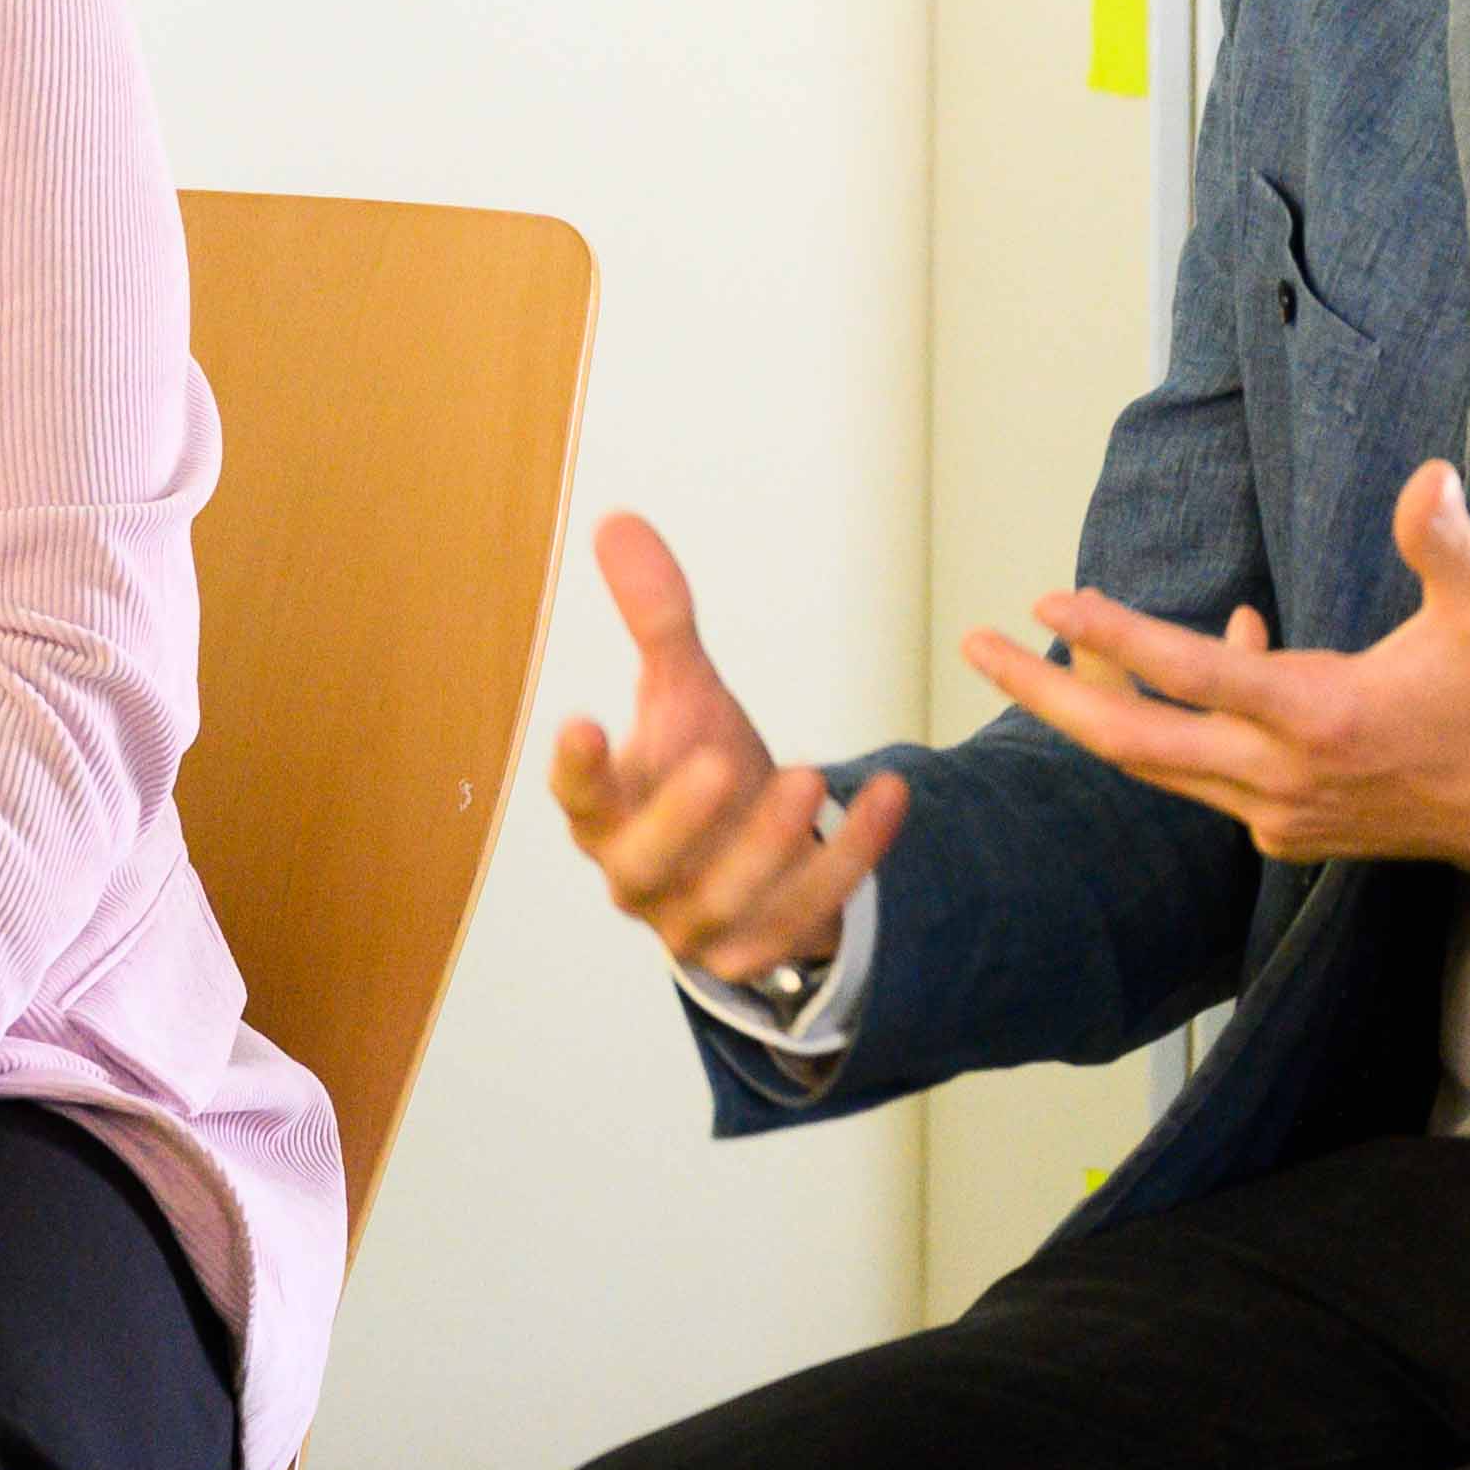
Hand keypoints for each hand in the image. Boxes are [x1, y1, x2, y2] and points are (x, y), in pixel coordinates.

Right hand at [548, 512, 908, 989]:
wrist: (755, 857)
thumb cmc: (698, 766)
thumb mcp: (681, 693)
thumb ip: (656, 618)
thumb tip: (619, 522)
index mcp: (606, 814)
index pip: (577, 797)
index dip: (577, 766)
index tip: (584, 721)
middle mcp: (641, 876)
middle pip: (644, 862)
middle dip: (680, 818)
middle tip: (721, 760)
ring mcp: (701, 921)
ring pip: (727, 899)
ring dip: (770, 843)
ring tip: (810, 776)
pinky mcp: (764, 946)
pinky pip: (809, 907)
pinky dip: (852, 853)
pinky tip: (892, 793)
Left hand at [963, 457, 1469, 891]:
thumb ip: (1444, 542)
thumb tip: (1425, 474)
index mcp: (1321, 719)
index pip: (1191, 675)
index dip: (1114, 635)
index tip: (1049, 599)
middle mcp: (1283, 777)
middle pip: (1133, 742)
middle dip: (1047, 694)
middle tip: (977, 644)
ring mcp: (1279, 812)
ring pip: (1159, 762)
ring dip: (1100, 706)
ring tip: (1045, 648)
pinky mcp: (1287, 829)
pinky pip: (1205, 772)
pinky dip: (1185, 718)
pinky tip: (1231, 649)